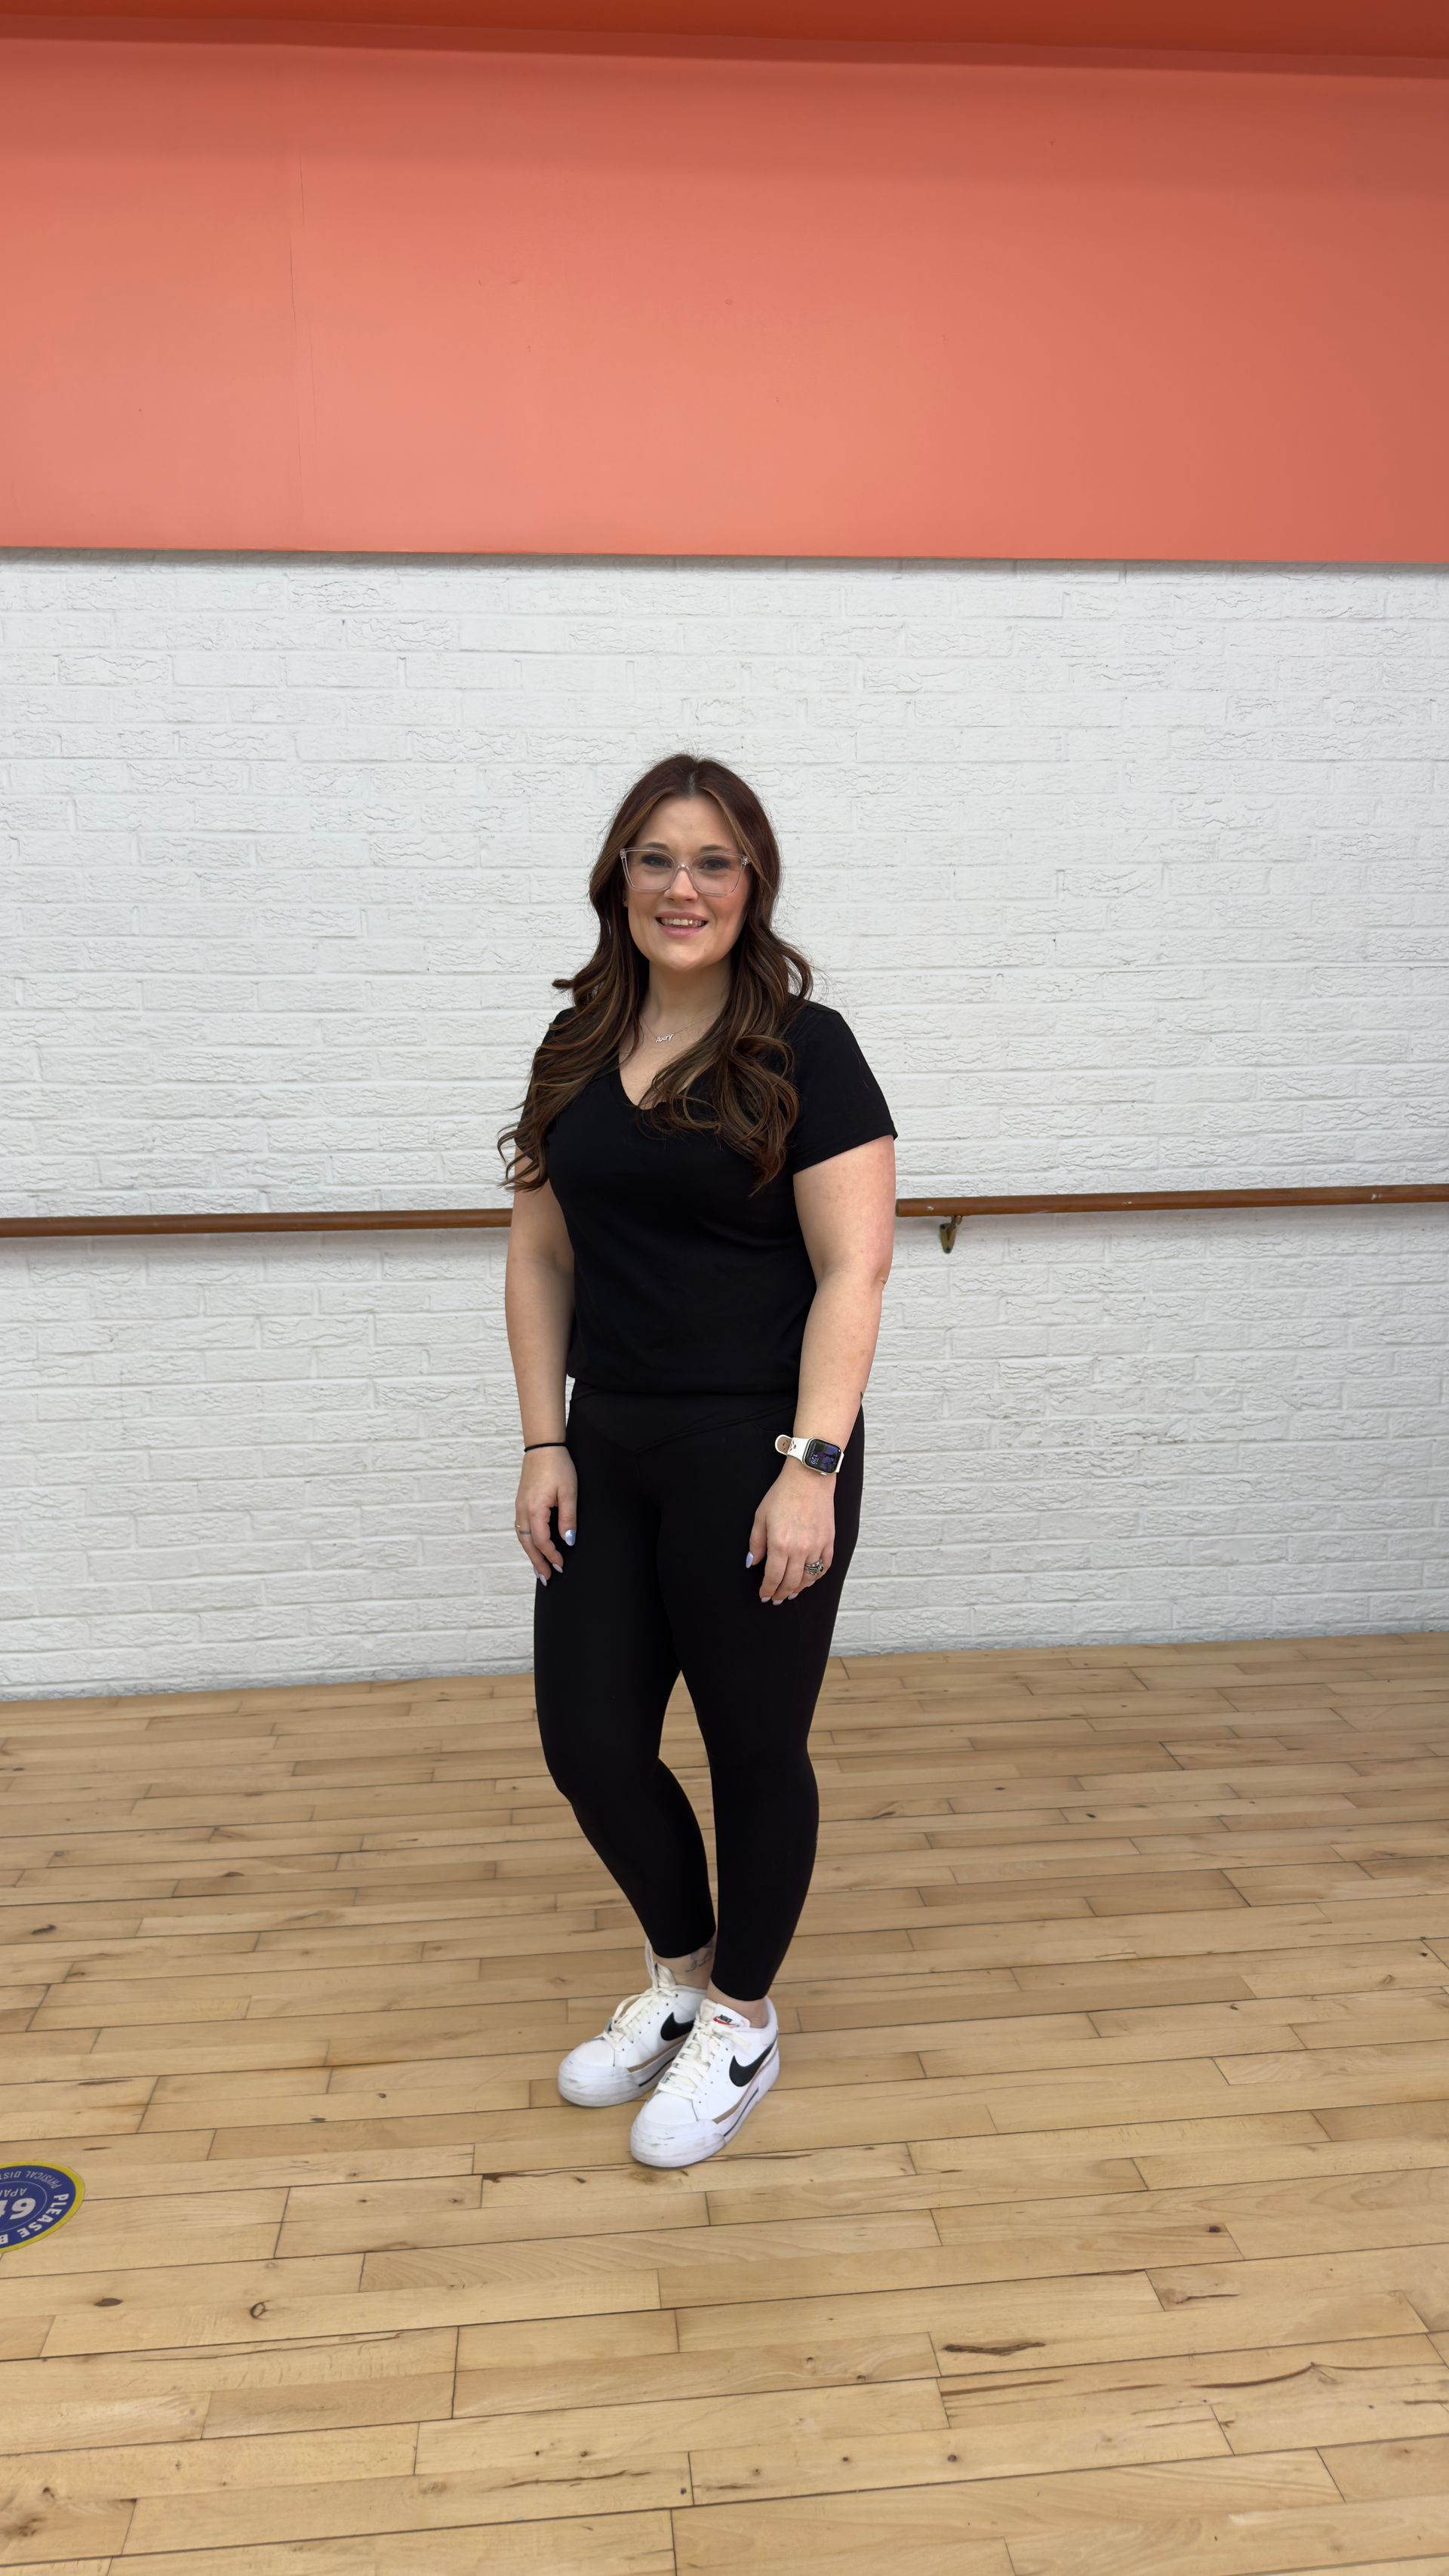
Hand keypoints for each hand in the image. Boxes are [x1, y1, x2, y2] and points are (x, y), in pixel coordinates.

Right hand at [514, 1448, 576, 1583]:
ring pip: (522, 1537)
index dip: (551, 1556)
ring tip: (539, 1568)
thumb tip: (568, 1541)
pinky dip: (527, 1541)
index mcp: (534, 1510)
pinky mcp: (521, 1502)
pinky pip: (522, 1528)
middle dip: (537, 1562)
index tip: (561, 1565)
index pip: (541, 1542)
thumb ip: (568, 1519)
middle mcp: (523, 1511)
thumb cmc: (558, 1467)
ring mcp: (519, 1506)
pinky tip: (534, 1546)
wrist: (543, 1446)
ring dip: (531, 1554)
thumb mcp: (569, 1493)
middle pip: (528, 1544)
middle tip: (547, 1578)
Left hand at [747, 1463, 834, 1604]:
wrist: (809, 1478)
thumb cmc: (783, 1494)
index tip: (764, 1595)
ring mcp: (817, 1546)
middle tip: (776, 1598)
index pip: (773, 1577)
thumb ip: (756, 1543)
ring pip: (809, 1578)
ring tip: (791, 1592)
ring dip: (799, 1588)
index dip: (767, 1590)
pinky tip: (809, 1579)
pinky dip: (817, 1576)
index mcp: (780, 1544)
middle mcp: (800, 1549)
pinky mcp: (829, 1541)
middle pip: (791, 1582)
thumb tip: (753, 1563)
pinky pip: (824, 1566)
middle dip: (781, 1593)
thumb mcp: (761, 1517)